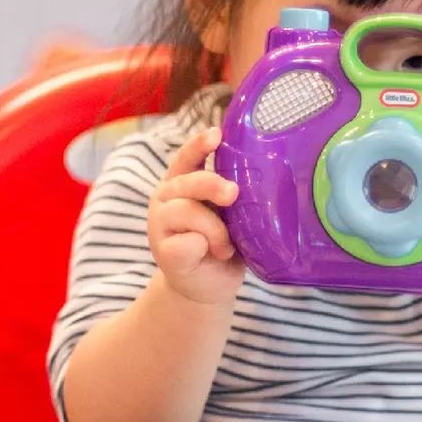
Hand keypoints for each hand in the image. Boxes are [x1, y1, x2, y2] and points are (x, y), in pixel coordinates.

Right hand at [147, 127, 246, 304]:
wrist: (206, 288)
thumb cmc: (222, 245)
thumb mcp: (230, 216)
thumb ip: (232, 197)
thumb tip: (261, 183)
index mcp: (183, 182)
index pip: (189, 156)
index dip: (200, 144)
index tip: (216, 134)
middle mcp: (167, 196)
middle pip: (189, 182)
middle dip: (213, 186)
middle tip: (233, 194)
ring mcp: (160, 223)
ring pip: (187, 211)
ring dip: (214, 229)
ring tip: (225, 245)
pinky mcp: (163, 251)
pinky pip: (186, 242)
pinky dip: (204, 247)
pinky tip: (210, 254)